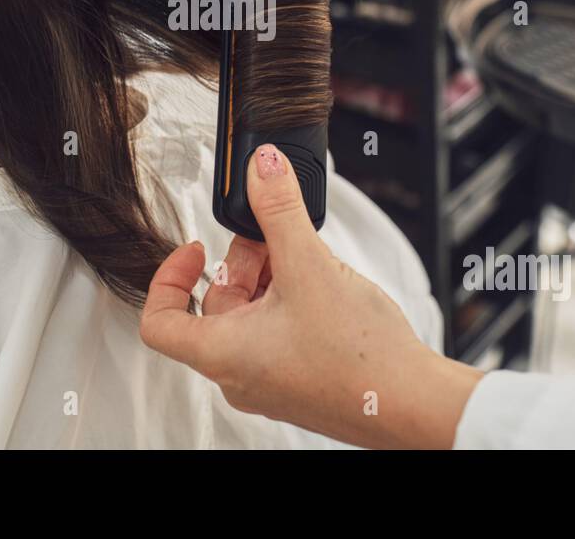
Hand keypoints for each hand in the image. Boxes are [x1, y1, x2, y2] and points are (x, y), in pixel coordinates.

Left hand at [140, 144, 480, 448]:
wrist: (414, 406)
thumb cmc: (360, 360)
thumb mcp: (310, 266)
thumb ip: (280, 210)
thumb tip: (263, 168)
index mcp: (223, 354)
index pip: (160, 322)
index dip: (168, 278)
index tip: (194, 251)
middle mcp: (240, 375)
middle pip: (217, 306)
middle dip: (243, 263)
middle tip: (271, 237)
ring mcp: (272, 381)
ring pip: (252, 317)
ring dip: (272, 277)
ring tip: (306, 256)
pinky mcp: (301, 380)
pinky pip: (280, 331)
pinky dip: (293, 299)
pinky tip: (326, 282)